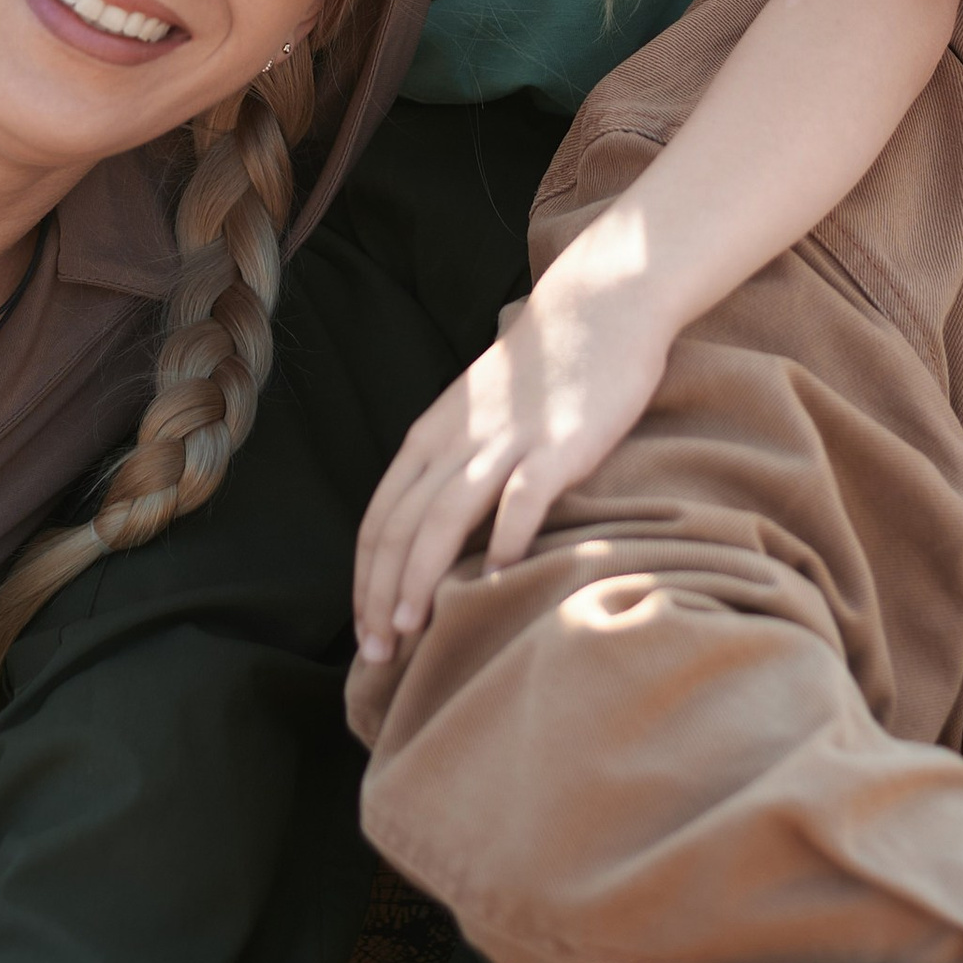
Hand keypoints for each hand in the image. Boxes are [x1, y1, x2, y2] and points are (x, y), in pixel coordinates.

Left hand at [353, 214, 675, 658]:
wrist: (598, 307)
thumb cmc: (540, 372)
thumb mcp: (474, 414)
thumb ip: (450, 467)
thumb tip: (427, 542)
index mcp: (430, 436)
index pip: (379, 520)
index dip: (366, 580)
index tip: (364, 633)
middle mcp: (457, 440)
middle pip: (401, 527)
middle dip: (381, 595)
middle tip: (378, 656)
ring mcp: (507, 442)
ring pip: (443, 518)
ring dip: (422, 579)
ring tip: (414, 633)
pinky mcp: (558, 445)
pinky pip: (521, 500)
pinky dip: (503, 543)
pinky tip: (498, 583)